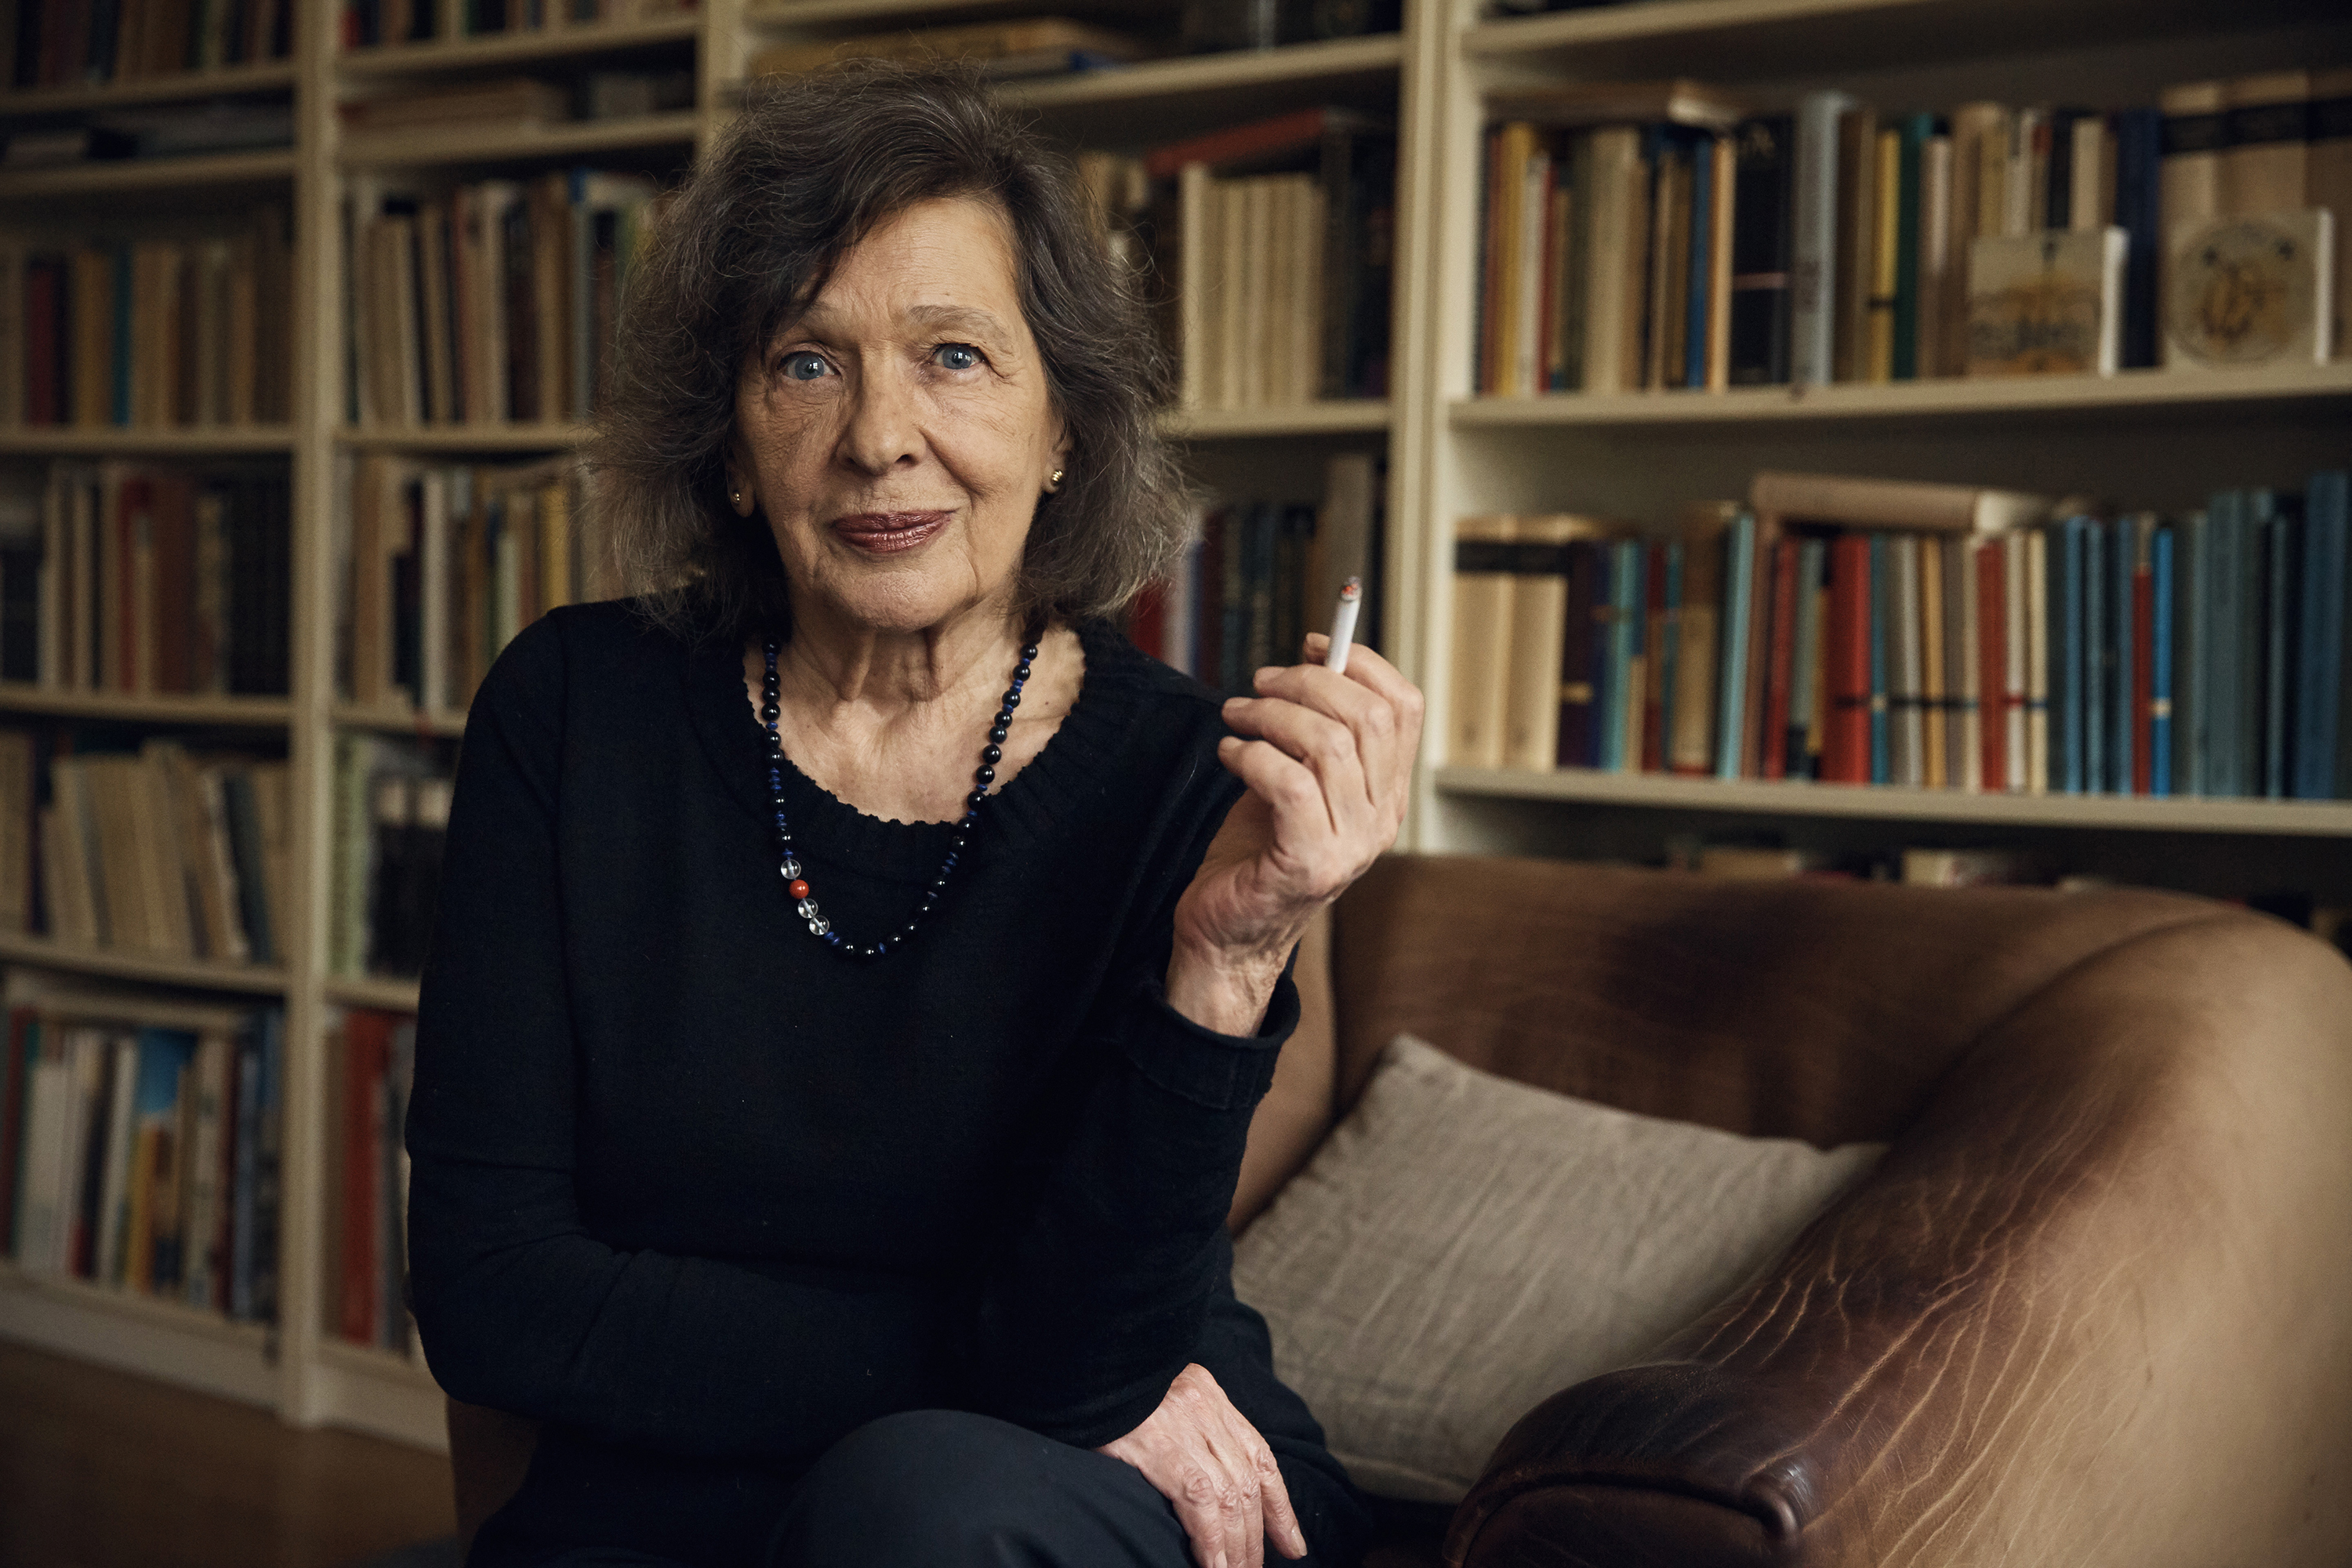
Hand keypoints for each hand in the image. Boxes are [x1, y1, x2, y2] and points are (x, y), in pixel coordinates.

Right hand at [1096, 1362, 1307, 1567]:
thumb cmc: (1108, 1389)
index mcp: (1208, 1394)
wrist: (1084, 1359)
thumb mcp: (1157, 1396)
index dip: (1280, 1506)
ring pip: (1230, 1496)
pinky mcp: (1159, 1445)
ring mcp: (1185, 1424)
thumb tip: (1202, 1482)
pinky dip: (1211, 1540)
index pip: (1259, 1455)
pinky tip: (1214, 1565)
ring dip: (1238, 1546)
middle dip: (1257, 1536)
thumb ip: (1185, 1428)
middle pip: (1248, 1482)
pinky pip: (1199, 1501)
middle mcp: (1205, 1406)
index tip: (1292, 1545)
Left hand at [1167, 635, 1421, 1033]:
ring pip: (1328, 745)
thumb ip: (1314, 730)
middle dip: (1308, 682)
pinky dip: (1252, 754)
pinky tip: (1229, 754)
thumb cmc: (1256, 850)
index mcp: (1387, 794)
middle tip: (1260, 683)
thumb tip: (1317, 656)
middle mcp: (1380, 820)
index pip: (1404, 707)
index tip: (1314, 644)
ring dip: (1271, 715)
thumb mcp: (1294, 778)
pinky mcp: (1308, 864)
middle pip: (1368, 718)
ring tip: (1235, 717)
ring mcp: (1351, 846)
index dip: (1362, 663)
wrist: (1228, 933)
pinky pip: (1289, 783)